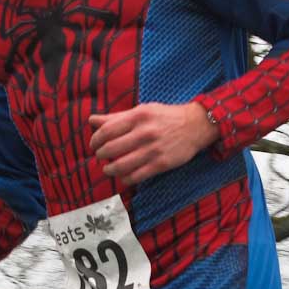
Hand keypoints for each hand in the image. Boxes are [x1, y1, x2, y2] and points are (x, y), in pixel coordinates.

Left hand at [89, 102, 218, 184]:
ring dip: (109, 170)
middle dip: (100, 155)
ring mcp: (153, 149)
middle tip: (100, 157)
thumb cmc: (166, 117)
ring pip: (121, 165)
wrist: (196, 125)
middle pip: (111, 149)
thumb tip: (92, 120)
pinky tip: (123, 176)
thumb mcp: (142, 110)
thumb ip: (116, 117)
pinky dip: (125, 179)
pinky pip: (136, 176)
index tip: (94, 145)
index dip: (95, 140)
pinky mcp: (161, 164)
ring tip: (108, 169)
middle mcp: (145, 132)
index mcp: (138, 116)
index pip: (106, 131)